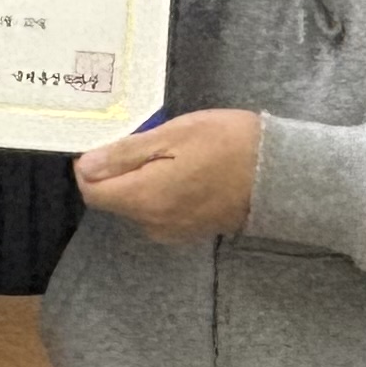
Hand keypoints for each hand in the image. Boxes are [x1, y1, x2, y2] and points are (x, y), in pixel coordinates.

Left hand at [72, 109, 263, 242]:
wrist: (281, 176)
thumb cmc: (228, 144)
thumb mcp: (174, 134)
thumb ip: (126, 153)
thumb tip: (84, 166)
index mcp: (145, 199)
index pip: (92, 192)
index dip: (92, 166)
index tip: (111, 141)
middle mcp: (152, 224)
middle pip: (113, 199)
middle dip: (119, 171)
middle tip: (148, 139)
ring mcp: (172, 232)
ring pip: (135, 205)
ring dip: (141, 180)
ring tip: (170, 151)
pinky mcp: (188, 232)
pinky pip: (157, 212)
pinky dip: (159, 191)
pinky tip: (184, 170)